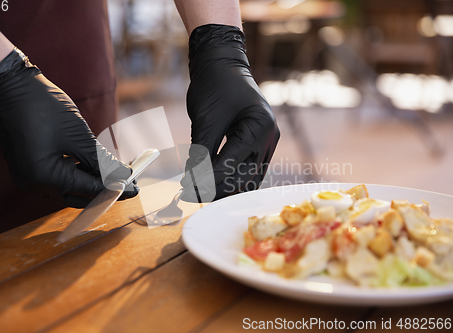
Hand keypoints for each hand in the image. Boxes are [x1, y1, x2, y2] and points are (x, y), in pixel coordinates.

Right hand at [0, 49, 137, 207]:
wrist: (9, 85)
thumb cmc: (43, 107)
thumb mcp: (79, 135)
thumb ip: (101, 161)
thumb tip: (124, 176)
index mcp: (45, 178)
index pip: (90, 191)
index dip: (116, 189)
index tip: (136, 188)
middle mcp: (34, 184)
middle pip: (78, 196)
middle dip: (104, 189)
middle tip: (128, 182)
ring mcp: (28, 178)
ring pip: (68, 189)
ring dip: (91, 182)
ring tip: (114, 172)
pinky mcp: (28, 168)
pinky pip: (57, 180)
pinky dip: (76, 175)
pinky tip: (93, 166)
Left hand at [181, 24, 279, 201]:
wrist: (222, 63)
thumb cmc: (215, 84)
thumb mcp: (206, 119)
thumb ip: (202, 152)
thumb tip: (193, 181)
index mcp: (259, 128)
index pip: (233, 165)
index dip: (208, 179)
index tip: (186, 188)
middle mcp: (268, 138)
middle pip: (244, 177)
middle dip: (216, 188)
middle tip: (189, 194)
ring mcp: (266, 142)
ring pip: (247, 178)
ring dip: (224, 188)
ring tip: (197, 194)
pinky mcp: (257, 144)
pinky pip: (246, 169)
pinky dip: (229, 178)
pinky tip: (210, 184)